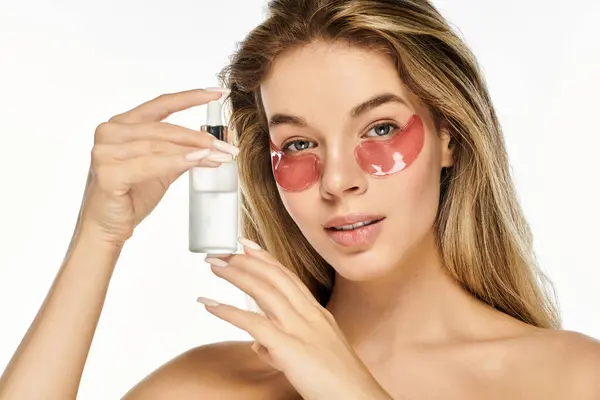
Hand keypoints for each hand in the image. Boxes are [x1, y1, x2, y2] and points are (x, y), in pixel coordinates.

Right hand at [78, 88, 238, 246]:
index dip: (191, 97)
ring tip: (219, 155)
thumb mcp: (162, 169)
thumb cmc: (131, 196)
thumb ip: (182, 153)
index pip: (161, 104)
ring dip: (193, 150)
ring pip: (159, 145)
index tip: (219, 93)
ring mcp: (105, 151)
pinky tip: (197, 160)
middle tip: (227, 145)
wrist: (107, 227)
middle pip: (164, 127)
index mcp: (123, 125)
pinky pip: (150, 164)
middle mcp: (111, 132)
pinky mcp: (107, 173)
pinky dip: (176, 161)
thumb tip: (214, 147)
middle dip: (199, 136)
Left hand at [199, 238, 392, 399]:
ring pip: (265, 291)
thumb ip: (286, 344)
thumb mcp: (315, 354)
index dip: (267, 259)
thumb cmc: (338, 383)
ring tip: (214, 266)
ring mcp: (300, 329)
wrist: (358, 398)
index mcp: (317, 315)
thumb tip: (259, 344)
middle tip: (222, 251)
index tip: (248, 246)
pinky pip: (254, 324)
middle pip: (274, 277)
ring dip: (236, 275)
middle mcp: (309, 315)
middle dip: (246, 260)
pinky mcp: (290, 348)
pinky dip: (229, 311)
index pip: (288, 278)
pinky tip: (210, 305)